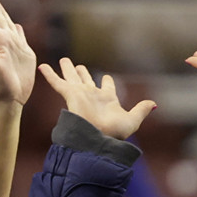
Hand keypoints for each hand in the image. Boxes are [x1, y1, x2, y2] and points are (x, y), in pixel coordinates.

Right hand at [37, 57, 154, 139]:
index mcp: (107, 99)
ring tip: (64, 60)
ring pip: (72, 78)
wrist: (97, 137)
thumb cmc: (114, 132)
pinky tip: (42, 65)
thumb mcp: (132, 120)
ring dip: (68, 69)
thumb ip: (141, 110)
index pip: (106, 87)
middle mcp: (92, 95)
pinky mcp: (70, 94)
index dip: (106, 82)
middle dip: (82, 73)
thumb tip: (154, 104)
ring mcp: (80, 94)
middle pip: (86, 80)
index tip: (106, 78)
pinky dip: (49, 74)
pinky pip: (58, 82)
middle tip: (78, 65)